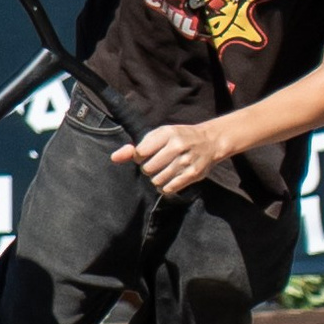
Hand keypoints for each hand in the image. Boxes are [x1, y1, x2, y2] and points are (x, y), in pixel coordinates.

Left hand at [112, 118, 235, 196]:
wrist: (209, 141)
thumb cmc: (178, 138)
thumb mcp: (158, 136)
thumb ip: (135, 147)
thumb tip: (114, 157)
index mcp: (167, 133)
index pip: (140, 153)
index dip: (140, 157)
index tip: (148, 154)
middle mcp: (177, 146)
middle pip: (147, 169)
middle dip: (149, 169)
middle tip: (158, 163)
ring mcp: (186, 161)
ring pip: (157, 181)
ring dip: (157, 179)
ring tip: (165, 171)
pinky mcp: (192, 175)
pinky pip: (168, 189)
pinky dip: (165, 187)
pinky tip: (169, 179)